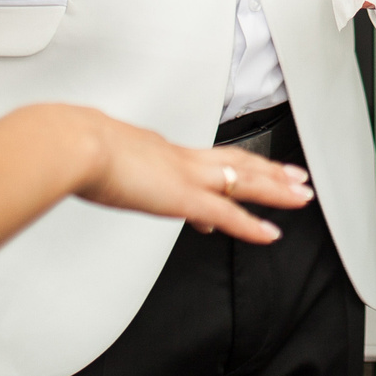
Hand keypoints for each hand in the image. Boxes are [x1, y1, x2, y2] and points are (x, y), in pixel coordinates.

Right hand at [69, 108, 314, 240]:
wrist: (74, 143)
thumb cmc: (76, 148)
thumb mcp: (100, 158)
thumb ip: (115, 167)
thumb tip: (117, 175)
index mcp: (160, 149)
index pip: (205, 160)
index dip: (230, 167)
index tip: (248, 174)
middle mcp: (181, 159)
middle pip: (238, 163)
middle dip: (270, 171)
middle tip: (296, 176)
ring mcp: (186, 177)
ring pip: (244, 182)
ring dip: (276, 190)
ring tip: (301, 196)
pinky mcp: (183, 198)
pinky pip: (228, 214)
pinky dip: (252, 225)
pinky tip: (271, 233)